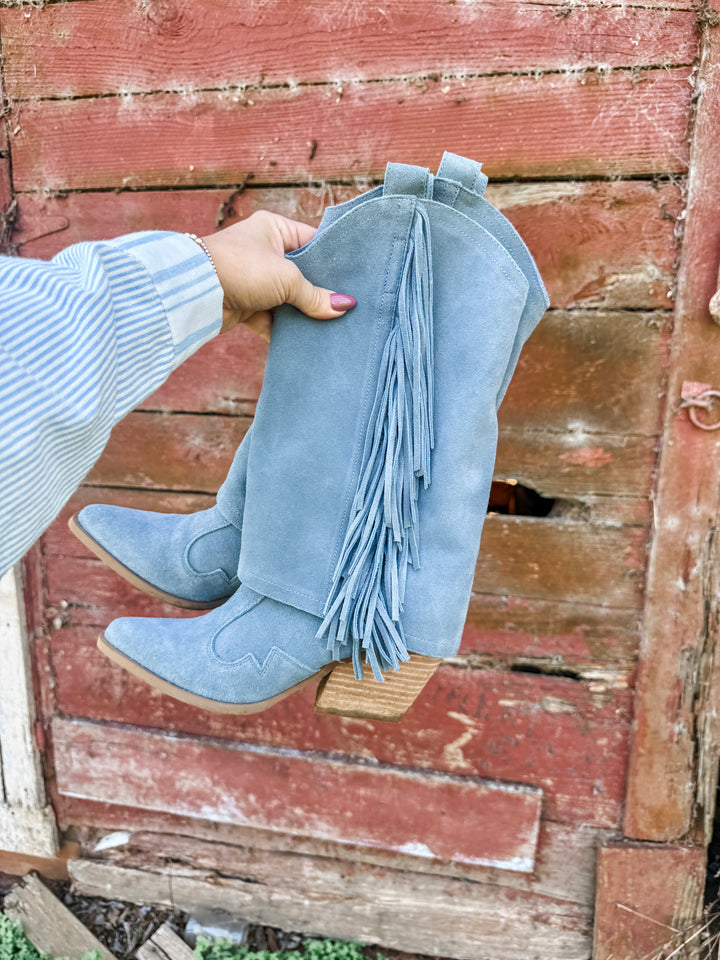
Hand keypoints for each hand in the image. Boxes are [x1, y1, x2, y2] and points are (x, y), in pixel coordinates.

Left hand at [202, 211, 355, 339]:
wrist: (197, 293)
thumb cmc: (242, 268)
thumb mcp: (287, 279)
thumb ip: (316, 295)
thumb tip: (343, 307)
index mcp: (274, 229)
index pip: (312, 242)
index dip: (332, 261)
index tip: (354, 279)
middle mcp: (264, 251)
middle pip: (302, 273)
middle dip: (319, 292)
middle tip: (346, 307)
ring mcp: (254, 279)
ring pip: (288, 298)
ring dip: (303, 313)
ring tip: (331, 326)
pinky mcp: (246, 305)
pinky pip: (272, 318)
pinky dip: (285, 330)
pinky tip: (305, 341)